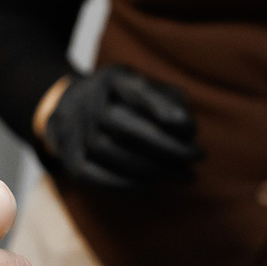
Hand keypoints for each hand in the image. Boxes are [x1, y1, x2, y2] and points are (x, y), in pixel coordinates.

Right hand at [39, 67, 200, 192]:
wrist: (69, 108)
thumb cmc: (121, 100)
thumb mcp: (144, 87)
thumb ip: (169, 101)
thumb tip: (187, 130)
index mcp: (113, 79)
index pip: (135, 91)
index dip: (160, 108)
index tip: (189, 127)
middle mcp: (90, 101)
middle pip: (123, 125)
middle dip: (165, 146)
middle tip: (197, 157)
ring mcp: (75, 130)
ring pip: (109, 151)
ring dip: (150, 168)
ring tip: (183, 175)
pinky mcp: (70, 158)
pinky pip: (92, 174)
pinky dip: (121, 184)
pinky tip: (149, 186)